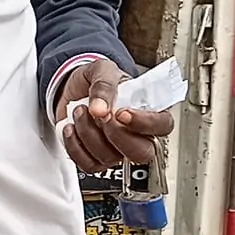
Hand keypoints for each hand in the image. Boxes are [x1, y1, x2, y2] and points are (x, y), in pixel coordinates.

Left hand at [57, 58, 173, 170]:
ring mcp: (116, 150)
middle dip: (117, 135)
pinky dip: (74, 146)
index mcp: (148, 111)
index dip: (145, 123)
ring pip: (110, 157)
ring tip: (79, 111)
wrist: (71, 90)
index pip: (162, 125)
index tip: (122, 113)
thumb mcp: (102, 70)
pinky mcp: (95, 159)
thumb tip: (100, 108)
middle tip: (100, 116)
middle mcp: (136, 135)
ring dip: (88, 133)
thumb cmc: (96, 81)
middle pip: (142, 153)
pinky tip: (71, 128)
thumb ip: (104, 85)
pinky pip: (88, 164)